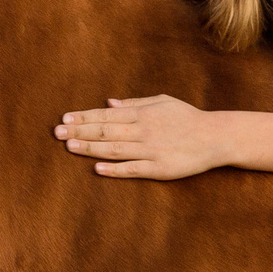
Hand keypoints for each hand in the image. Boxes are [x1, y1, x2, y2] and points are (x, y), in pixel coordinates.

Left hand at [54, 95, 219, 179]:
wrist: (215, 137)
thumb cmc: (188, 118)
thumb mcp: (162, 102)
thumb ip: (134, 103)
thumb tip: (108, 102)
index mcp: (143, 113)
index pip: (106, 114)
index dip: (84, 116)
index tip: (65, 118)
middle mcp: (143, 130)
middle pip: (106, 130)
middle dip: (80, 131)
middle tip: (57, 133)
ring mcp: (151, 150)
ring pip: (114, 149)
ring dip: (90, 148)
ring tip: (69, 147)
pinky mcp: (159, 168)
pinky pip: (133, 169)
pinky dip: (114, 169)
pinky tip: (97, 168)